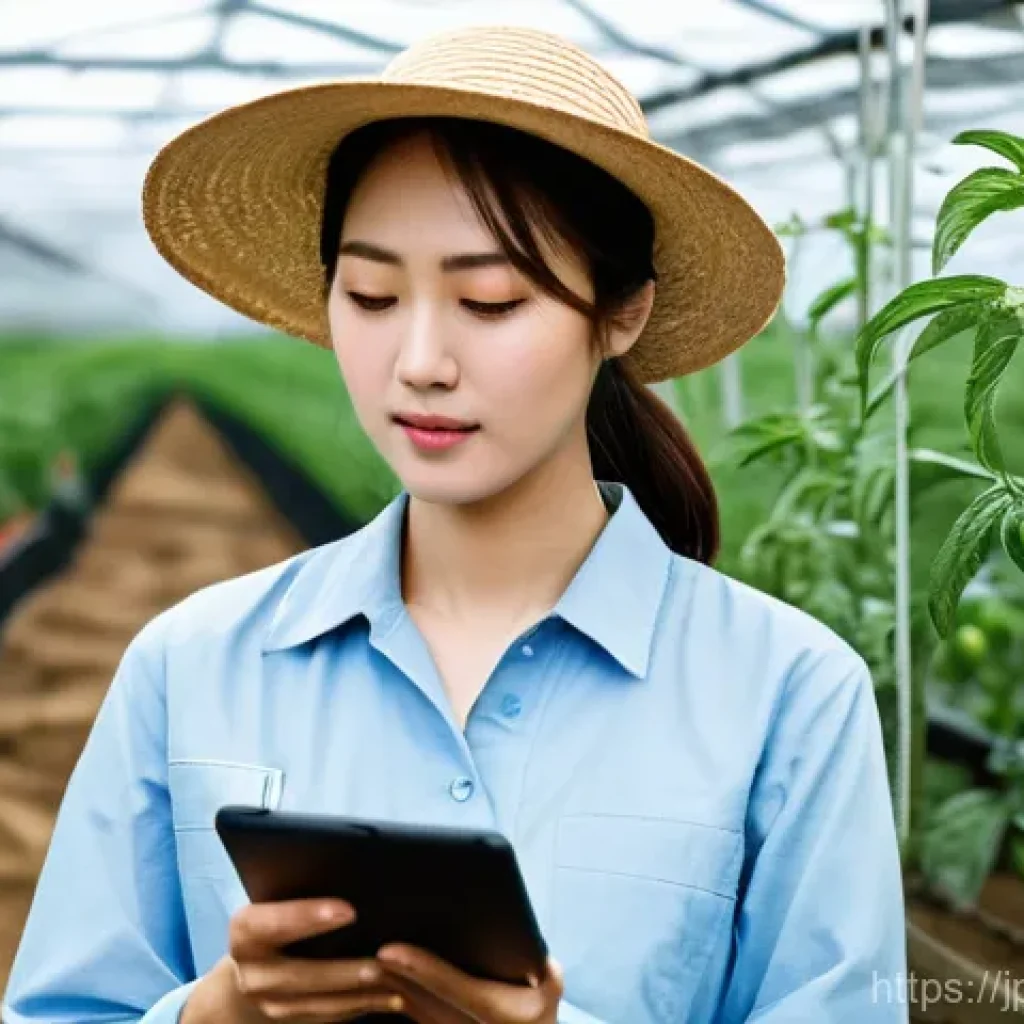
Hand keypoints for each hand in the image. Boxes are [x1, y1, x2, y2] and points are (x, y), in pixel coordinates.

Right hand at [182, 899, 406, 1022]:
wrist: (249, 965)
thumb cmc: (276, 916)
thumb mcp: (276, 900)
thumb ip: (300, 891)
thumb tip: (350, 874)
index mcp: (246, 930)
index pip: (273, 922)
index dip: (308, 916)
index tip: (349, 910)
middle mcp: (251, 972)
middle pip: (298, 975)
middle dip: (342, 971)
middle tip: (380, 963)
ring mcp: (267, 1003)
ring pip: (317, 1004)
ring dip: (358, 995)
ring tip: (392, 981)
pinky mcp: (288, 1020)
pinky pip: (328, 1017)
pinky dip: (362, 1007)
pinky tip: (392, 997)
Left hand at [375, 944, 563, 1023]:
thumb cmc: (541, 1012)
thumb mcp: (551, 988)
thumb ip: (546, 971)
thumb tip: (535, 954)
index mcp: (496, 1010)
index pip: (452, 987)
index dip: (421, 968)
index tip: (392, 951)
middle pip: (425, 1002)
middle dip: (395, 979)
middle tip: (368, 958)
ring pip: (416, 1012)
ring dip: (391, 990)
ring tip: (367, 968)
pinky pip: (418, 1018)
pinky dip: (400, 1000)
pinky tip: (383, 984)